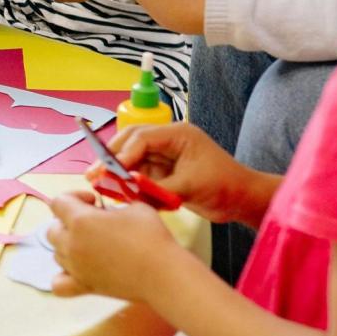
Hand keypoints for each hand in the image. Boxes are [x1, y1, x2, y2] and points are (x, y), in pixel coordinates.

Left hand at [47, 191, 181, 299]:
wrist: (162, 273)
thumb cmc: (150, 235)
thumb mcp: (134, 207)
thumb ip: (113, 205)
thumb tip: (107, 213)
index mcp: (80, 220)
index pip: (58, 202)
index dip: (74, 197)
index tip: (94, 201)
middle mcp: (70, 243)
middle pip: (52, 229)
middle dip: (68, 221)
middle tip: (93, 223)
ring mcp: (74, 267)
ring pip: (56, 253)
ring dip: (68, 245)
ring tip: (91, 246)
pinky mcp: (83, 286)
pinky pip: (58, 284)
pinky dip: (63, 276)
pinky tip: (78, 270)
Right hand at [101, 122, 273, 225]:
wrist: (242, 200)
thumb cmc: (224, 186)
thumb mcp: (190, 187)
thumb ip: (157, 186)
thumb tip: (128, 185)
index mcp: (177, 134)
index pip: (141, 138)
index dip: (122, 154)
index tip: (107, 171)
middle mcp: (168, 141)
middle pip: (131, 142)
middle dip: (112, 158)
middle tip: (93, 174)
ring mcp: (166, 155)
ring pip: (133, 158)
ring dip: (118, 171)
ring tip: (100, 183)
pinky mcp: (165, 170)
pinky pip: (140, 173)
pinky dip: (130, 182)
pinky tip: (119, 192)